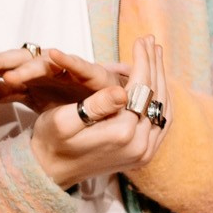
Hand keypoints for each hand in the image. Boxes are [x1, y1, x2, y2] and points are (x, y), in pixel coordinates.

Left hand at [0, 44, 125, 109]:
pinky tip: (55, 55)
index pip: (2, 68)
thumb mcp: (30, 98)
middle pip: (19, 61)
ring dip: (28, 67)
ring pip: (45, 64)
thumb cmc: (66, 98)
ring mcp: (68, 70)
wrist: (108, 106)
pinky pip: (79, 66)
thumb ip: (2, 92)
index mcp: (31, 74)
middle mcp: (48, 68)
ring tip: (10, 75)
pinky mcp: (92, 75)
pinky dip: (68, 60)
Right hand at [29, 35, 168, 188]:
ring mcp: (144, 153)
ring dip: (161, 81)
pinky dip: (161, 101)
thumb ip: (95, 105)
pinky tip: (156, 84)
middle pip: (156, 97)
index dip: (143, 61)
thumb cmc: (50, 141)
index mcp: (121, 133)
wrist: (49, 173)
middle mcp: (139, 145)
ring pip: (163, 109)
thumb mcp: (62, 120)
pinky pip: (161, 123)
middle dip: (155, 66)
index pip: (141, 88)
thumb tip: (122, 90)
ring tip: (156, 57)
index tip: (141, 39)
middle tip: (153, 42)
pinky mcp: (144, 155)